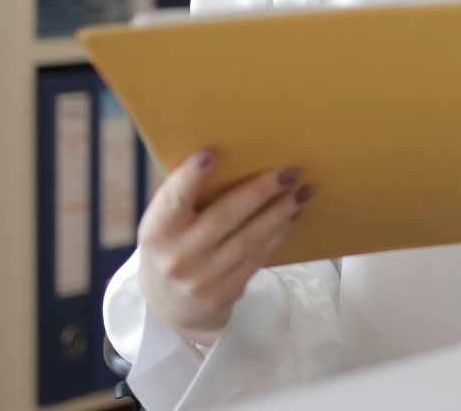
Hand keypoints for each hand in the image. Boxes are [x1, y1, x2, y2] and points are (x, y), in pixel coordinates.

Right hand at [137, 152, 310, 344]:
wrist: (168, 305)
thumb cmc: (171, 246)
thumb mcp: (164, 225)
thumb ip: (185, 199)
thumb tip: (231, 158)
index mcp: (157, 231)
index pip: (172, 200)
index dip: (190, 178)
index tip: (211, 154)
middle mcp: (178, 256)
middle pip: (225, 216)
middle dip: (261, 191)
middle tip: (289, 172)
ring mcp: (202, 278)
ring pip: (249, 239)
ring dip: (280, 212)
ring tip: (303, 192)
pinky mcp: (224, 293)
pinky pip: (258, 257)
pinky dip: (278, 234)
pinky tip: (292, 216)